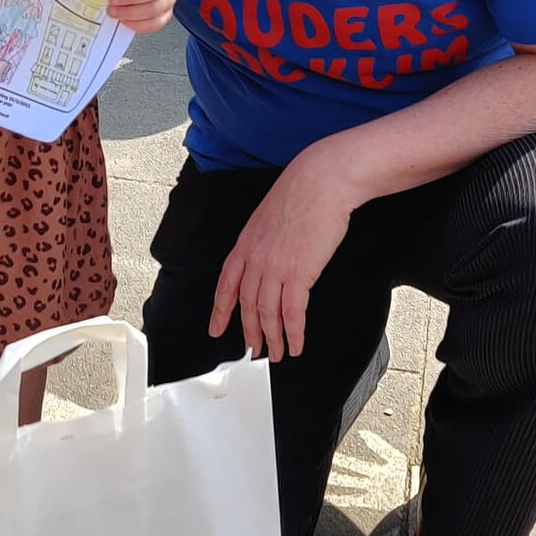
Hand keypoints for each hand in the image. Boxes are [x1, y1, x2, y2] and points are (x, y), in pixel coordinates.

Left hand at [209, 152, 354, 360]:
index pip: (226, 284)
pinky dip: (293, 333)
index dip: (220, 310)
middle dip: (249, 331)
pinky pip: (293, 313)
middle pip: (246, 304)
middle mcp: (255, 259)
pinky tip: (295, 344)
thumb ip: (262, 241)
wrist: (320, 182)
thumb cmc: (301, 193)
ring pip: (267, 313)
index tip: (216, 328)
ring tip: (275, 354)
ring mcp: (275, 268)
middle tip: (252, 350)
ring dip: (271, 338)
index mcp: (245, 244)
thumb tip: (268, 259)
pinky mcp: (299, 274)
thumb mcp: (268, 217)